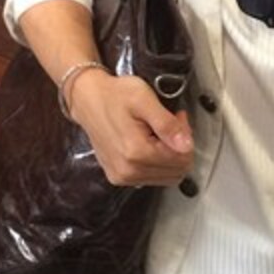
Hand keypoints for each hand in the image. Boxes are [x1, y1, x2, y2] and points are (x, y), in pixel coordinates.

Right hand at [68, 69, 194, 186]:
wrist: (87, 99)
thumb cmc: (114, 95)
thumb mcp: (144, 100)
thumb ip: (167, 125)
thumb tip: (187, 146)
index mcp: (136, 153)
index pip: (182, 159)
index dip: (186, 137)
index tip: (178, 118)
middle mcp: (128, 170)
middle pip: (177, 170)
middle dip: (180, 147)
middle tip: (171, 123)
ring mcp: (122, 177)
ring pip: (167, 176)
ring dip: (170, 155)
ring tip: (159, 132)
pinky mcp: (118, 177)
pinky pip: (152, 177)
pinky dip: (157, 162)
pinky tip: (149, 142)